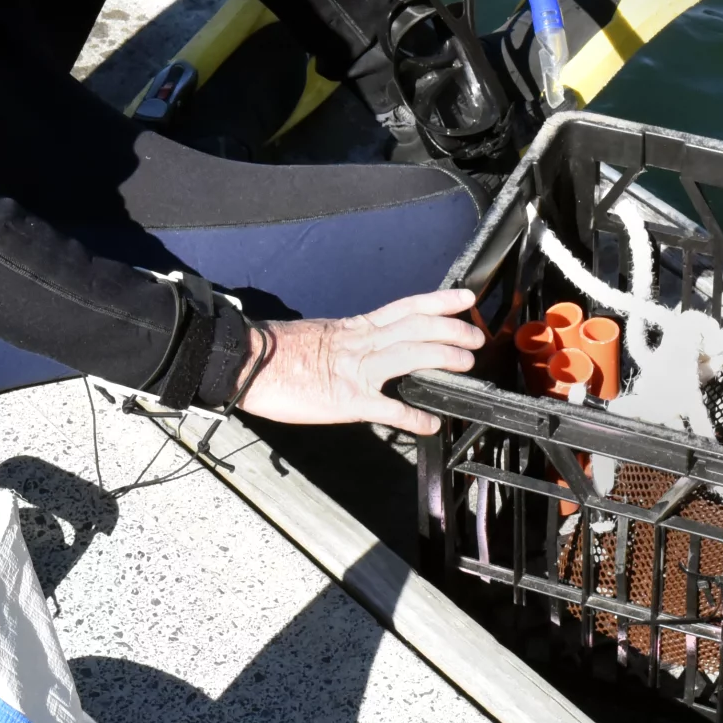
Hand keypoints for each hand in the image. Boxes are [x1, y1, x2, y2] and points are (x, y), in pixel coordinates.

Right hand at [235, 288, 482, 434]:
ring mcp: (357, 370)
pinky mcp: (348, 400)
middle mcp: (362, 342)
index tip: (464, 298)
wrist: (246, 363)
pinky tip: (431, 423)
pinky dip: (413, 417)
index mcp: (356, 326)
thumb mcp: (320, 335)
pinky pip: (389, 409)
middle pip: (418, 327)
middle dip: (453, 330)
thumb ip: (348, 340)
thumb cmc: (276, 350)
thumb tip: (364, 346)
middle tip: (475, 337)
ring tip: (466, 364)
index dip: (440, 302)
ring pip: (412, 356)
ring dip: (444, 358)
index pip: (407, 307)